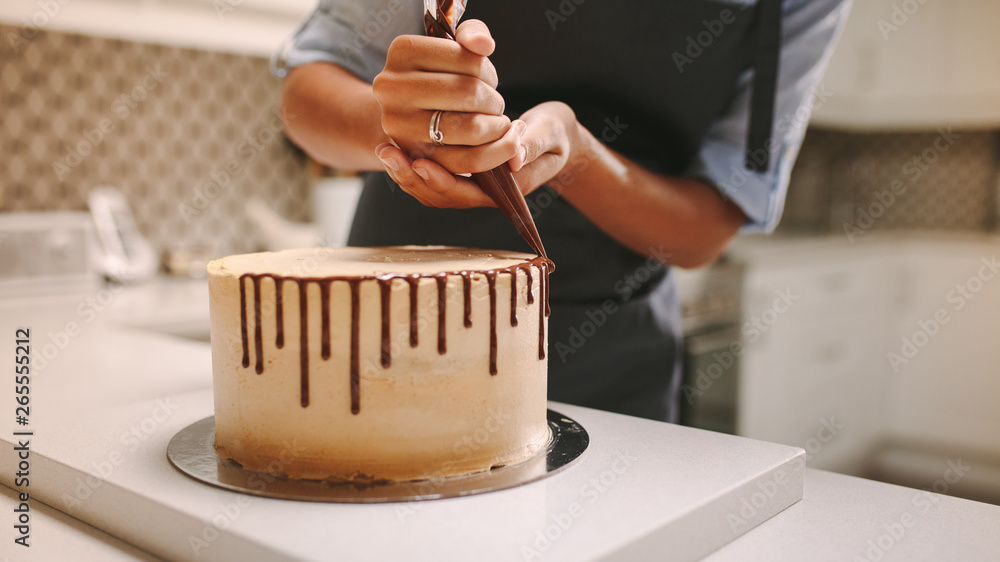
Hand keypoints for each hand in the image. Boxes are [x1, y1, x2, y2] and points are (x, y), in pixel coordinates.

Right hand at [372, 20, 519, 174]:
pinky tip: (499, 143)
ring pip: (470, 129)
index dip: (489, 72)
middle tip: (496, 105)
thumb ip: (472, 34)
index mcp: (402, 51)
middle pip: (469, 94)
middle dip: (494, 101)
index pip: (468, 60)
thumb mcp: (451, 46)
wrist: (406, 111)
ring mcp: (399, 125)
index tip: (488, 80)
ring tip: (499, 123)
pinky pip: (465, 161)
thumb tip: (484, 46)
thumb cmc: (438, 75)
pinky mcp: (414, 156)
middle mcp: (392, 88)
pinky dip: (493, 153)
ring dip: (497, 127)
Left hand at [373, 101, 581, 208]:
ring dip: (406, 173)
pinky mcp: (461, 172)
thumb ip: (533, 143)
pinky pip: (432, 176)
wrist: (553, 133)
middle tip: (389, 152)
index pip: (468, 194)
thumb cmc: (555, 132)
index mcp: (507, 189)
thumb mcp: (551, 132)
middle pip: (442, 196)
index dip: (442, 181)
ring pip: (432, 190)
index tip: (419, 163)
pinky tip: (394, 145)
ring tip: (385, 149)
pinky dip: (411, 165)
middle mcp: (485, 192)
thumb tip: (512, 157)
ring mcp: (471, 185)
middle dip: (412, 178)